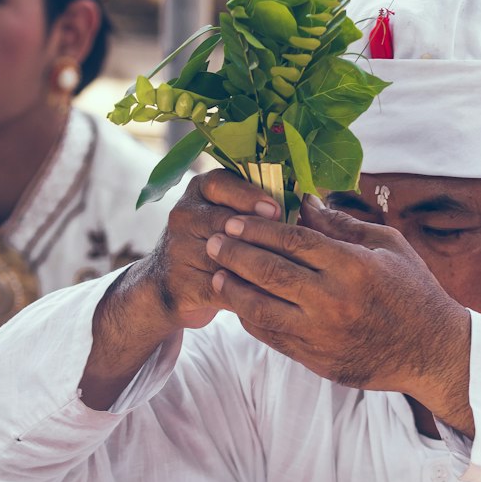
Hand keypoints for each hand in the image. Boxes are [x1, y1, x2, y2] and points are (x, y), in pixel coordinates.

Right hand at [134, 170, 283, 331]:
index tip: (275, 209)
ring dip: (255, 266)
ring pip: (222, 257)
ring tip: (288, 274)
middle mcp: (183, 215)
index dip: (248, 195)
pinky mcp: (181, 284)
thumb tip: (311, 202)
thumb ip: (260, 208)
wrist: (168, 286)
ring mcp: (178, 250)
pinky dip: (246, 294)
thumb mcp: (229, 217)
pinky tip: (272, 299)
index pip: (220, 182)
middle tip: (286, 244)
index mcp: (199, 192)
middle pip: (222, 220)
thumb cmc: (215, 245)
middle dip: (255, 233)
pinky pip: (220, 288)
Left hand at [205, 195, 472, 427]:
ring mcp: (322, 334)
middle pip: (269, 271)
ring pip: (261, 308)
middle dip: (235, 254)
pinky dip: (251, 319)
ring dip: (234, 289)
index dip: (257, 229)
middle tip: (213, 241)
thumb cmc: (412, 290)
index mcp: (352, 265)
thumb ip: (341, 225)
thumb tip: (303, 200)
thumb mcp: (387, 245)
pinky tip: (240, 305)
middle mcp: (333, 300)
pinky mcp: (317, 359)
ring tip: (216, 274)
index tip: (234, 220)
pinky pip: (272, 337)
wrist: (432, 351)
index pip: (292, 241)